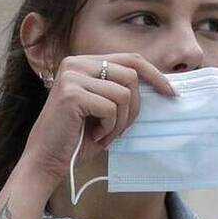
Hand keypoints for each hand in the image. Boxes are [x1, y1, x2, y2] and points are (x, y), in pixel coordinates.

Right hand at [21, 52, 177, 184]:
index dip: (154, 75)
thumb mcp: (104, 109)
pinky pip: (111, 109)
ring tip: (104, 133)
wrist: (46, 159)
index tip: (171, 93)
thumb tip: (162, 86)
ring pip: (124, 94)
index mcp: (84, 62)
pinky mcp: (71, 94)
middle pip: (131, 75)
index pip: (130, 59)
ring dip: (120, 121)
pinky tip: (94, 136)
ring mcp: (72, 76)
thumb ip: (123, 92)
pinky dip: (109, 128)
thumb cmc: (78, 138)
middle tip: (121, 128)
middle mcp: (75, 63)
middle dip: (135, 107)